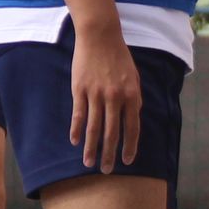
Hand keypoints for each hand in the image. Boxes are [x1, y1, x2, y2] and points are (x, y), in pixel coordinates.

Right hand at [69, 22, 142, 170]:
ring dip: (91, 148)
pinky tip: (74, 142)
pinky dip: (76, 130)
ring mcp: (96, 94)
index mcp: (131, 96)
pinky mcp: (80, 89)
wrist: (101, 37)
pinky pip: (78, 114)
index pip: (132, 128)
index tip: (127, 161)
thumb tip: (132, 121)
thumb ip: (133, 100)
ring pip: (93, 128)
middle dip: (110, 154)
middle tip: (107, 171)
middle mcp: (115, 98)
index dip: (130, 146)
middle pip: (112, 133)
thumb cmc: (119, 58)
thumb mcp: (134, 78)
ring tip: (88, 164)